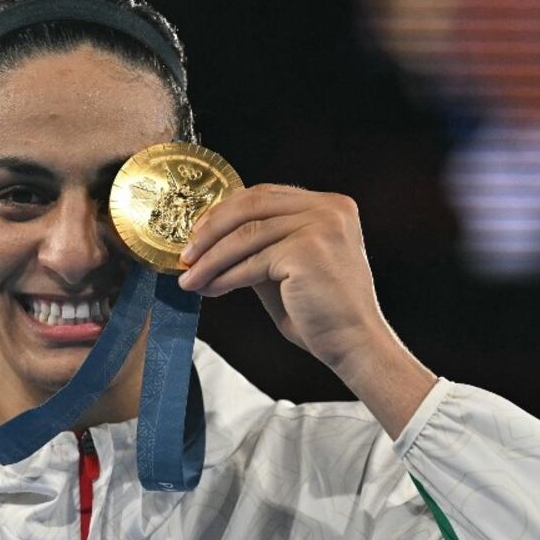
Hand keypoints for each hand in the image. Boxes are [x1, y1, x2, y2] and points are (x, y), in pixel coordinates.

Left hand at [176, 184, 434, 436]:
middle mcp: (329, 208)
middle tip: (186, 253)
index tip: (197, 234)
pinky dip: (224, 276)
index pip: (264, 195)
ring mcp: (320, 226)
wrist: (353, 344)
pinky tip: (208, 289)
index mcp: (330, 205)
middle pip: (251, 205)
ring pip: (245, 234)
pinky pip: (251, 261)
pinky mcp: (306, 250)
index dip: (224, 212)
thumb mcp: (287, 268)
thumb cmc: (320, 313)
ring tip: (188, 278)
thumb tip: (210, 239)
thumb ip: (260, 245)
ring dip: (210, 258)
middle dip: (211, 229)